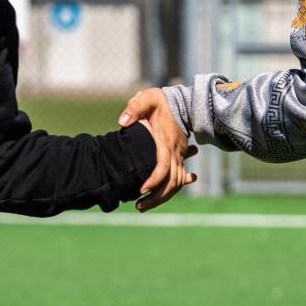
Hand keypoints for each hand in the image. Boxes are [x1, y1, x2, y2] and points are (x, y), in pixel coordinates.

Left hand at [118, 88, 196, 210]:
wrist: (182, 103)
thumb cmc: (162, 102)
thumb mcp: (148, 99)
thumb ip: (135, 108)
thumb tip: (122, 122)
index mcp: (166, 142)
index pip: (163, 167)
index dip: (154, 180)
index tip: (140, 190)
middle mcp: (175, 153)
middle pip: (171, 183)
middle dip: (156, 197)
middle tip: (138, 207)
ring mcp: (179, 157)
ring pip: (176, 185)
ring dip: (161, 198)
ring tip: (142, 206)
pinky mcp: (179, 159)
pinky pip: (178, 180)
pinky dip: (168, 192)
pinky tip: (157, 199)